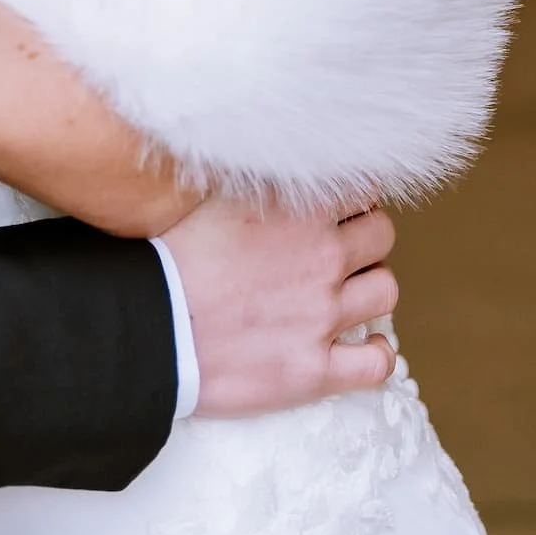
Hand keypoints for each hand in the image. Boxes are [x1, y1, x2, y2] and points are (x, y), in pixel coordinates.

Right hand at [164, 198, 398, 413]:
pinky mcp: (314, 369)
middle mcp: (321, 258)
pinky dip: (378, 354)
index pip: (363, 188)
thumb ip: (261, 181)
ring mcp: (322, 315)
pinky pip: (376, 364)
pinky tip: (365, 346)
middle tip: (341, 249)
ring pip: (385, 290)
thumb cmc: (171, 257)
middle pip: (382, 236)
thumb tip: (279, 165)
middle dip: (366, 239)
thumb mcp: (215, 196)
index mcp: (299, 211)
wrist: (149, 325)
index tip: (337, 208)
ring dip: (370, 288)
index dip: (351, 198)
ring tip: (348, 293)